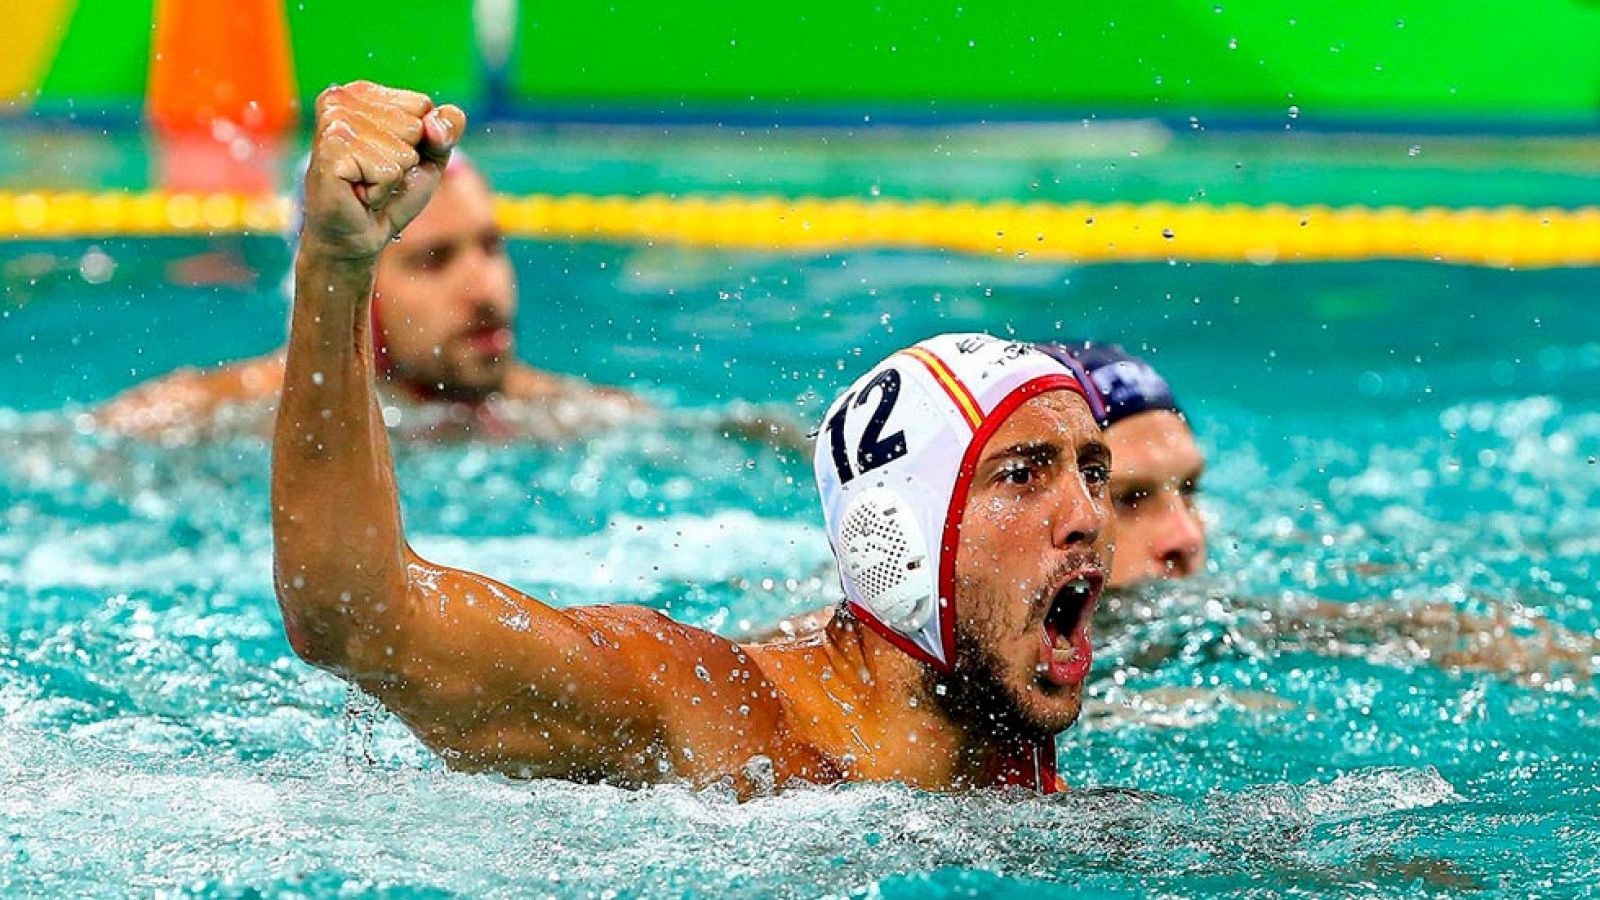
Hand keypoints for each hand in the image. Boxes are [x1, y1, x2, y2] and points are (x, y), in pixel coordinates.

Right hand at [300, 81, 466, 260]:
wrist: (358, 235)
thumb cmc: (390, 193)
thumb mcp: (429, 156)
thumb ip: (447, 129)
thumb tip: (433, 123)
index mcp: (362, 92)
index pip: (422, 104)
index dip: (419, 141)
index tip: (389, 157)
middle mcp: (341, 100)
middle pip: (415, 125)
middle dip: (405, 159)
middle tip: (375, 174)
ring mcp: (334, 122)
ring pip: (403, 149)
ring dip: (392, 177)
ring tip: (366, 183)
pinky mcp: (332, 149)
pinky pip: (389, 170)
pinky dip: (382, 190)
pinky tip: (359, 192)